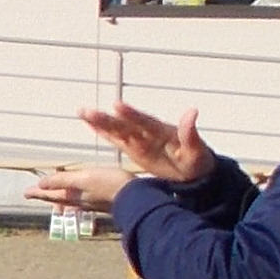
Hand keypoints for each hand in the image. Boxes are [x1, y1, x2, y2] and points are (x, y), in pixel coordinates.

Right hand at [74, 101, 208, 182]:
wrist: (195, 173)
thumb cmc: (197, 161)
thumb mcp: (196, 151)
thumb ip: (190, 133)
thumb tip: (192, 112)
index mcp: (162, 132)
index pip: (144, 121)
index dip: (131, 114)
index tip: (117, 106)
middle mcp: (147, 133)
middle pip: (124, 125)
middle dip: (107, 119)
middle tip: (89, 111)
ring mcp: (140, 140)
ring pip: (117, 130)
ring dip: (100, 122)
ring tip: (82, 112)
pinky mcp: (134, 149)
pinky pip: (117, 140)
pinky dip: (103, 132)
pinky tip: (90, 124)